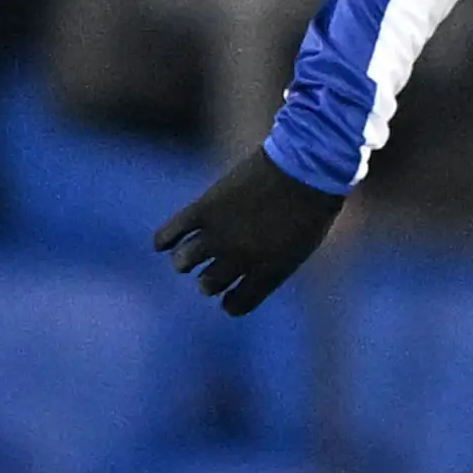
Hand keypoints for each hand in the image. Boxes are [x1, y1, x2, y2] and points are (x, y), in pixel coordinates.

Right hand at [155, 148, 344, 316]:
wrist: (305, 169)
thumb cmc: (311, 206)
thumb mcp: (301, 247)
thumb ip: (273, 265)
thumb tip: (247, 273)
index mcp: (267, 274)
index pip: (238, 303)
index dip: (230, 303)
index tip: (226, 301)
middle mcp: (239, 259)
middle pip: (208, 283)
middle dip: (208, 282)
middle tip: (208, 274)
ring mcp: (219, 235)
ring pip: (184, 261)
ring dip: (184, 262)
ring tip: (185, 259)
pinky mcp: (204, 210)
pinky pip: (172, 231)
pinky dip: (164, 239)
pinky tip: (161, 244)